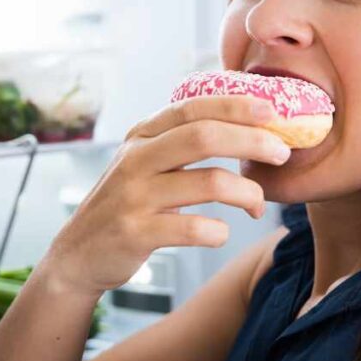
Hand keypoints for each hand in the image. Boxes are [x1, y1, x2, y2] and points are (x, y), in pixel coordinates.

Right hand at [41, 94, 290, 295]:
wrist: (78, 255)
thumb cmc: (127, 205)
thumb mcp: (143, 163)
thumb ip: (180, 142)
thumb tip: (247, 126)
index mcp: (141, 136)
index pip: (193, 107)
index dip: (236, 106)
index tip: (273, 111)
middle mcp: (135, 160)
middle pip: (204, 137)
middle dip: (252, 141)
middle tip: (281, 153)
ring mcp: (134, 196)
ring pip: (208, 183)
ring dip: (246, 193)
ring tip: (257, 205)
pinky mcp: (136, 233)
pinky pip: (193, 228)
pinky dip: (218, 231)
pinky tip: (220, 232)